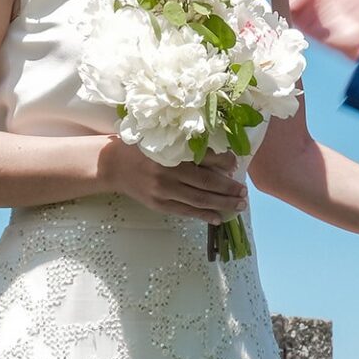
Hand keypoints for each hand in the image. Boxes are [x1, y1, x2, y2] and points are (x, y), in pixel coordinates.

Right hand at [101, 140, 247, 223]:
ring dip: (222, 203)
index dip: (224, 162)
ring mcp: (163, 190)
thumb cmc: (143, 148)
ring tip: (239, 205)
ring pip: (199, 199)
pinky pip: (185, 211)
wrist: (114, 165)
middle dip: (229, 188)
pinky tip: (218, 218)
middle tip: (244, 191)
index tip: (237, 165)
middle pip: (206, 182)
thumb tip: (221, 159)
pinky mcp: (159, 204)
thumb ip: (187, 147)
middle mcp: (168, 171)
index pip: (205, 157)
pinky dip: (203, 215)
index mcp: (171, 151)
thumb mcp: (164, 140)